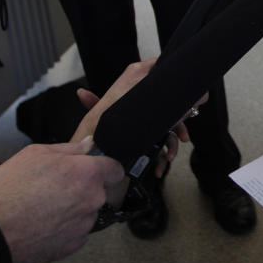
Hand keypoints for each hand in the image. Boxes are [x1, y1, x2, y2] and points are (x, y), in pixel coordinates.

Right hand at [0, 141, 124, 262]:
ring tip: (42, 208)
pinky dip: (63, 229)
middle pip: (98, 191)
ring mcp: (84, 225)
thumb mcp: (34, 154)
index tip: (94, 170)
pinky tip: (41, 224)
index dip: (104, 168)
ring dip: (72, 209)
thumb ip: (68, 149)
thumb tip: (88, 145)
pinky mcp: (73, 245)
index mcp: (86, 174)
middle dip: (82, 188)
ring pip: (85, 212)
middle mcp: (92, 200)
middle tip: (54, 188)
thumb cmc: (9, 190)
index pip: (115, 169)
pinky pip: (75, 232)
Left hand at [71, 60, 197, 174]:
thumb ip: (95, 104)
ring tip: (168, 158)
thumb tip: (81, 92)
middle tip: (182, 138)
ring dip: (171, 150)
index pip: (160, 108)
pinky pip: (160, 157)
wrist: (102, 154)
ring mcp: (151, 139)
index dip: (172, 112)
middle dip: (180, 131)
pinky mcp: (149, 153)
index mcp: (141, 113)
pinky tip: (158, 170)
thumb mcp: (101, 116)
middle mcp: (149, 125)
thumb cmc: (104, 130)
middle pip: (171, 124)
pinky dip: (161, 164)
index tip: (180, 115)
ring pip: (169, 142)